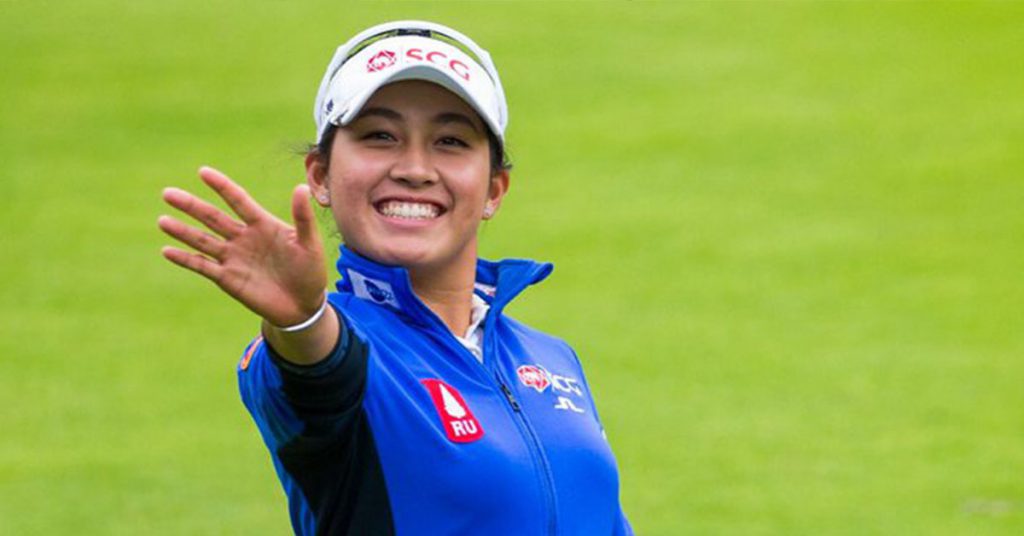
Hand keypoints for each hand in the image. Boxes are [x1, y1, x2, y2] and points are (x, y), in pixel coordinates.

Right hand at [158, 166, 326, 327]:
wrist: (304, 306)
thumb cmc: (310, 271)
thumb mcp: (309, 243)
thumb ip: (303, 218)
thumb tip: (300, 187)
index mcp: (263, 224)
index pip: (238, 200)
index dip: (221, 186)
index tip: (203, 172)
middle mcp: (243, 238)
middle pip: (213, 217)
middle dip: (191, 206)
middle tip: (168, 193)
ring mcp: (233, 258)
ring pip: (203, 240)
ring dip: (182, 231)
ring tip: (162, 220)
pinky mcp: (228, 278)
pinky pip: (202, 266)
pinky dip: (185, 259)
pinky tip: (167, 251)